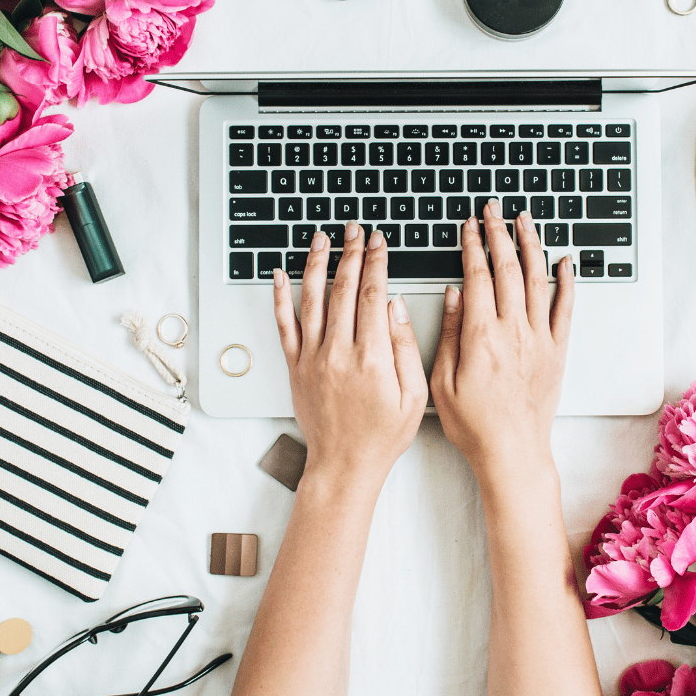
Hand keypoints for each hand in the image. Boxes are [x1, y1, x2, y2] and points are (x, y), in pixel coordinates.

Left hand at [274, 223, 427, 487]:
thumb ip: (405, 347)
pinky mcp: (296, 366)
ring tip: (321, 239)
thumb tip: (395, 307)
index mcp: (371, 357)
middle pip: (343, 289)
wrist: (344, 465)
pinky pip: (284, 325)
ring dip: (316, 264)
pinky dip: (280, 298)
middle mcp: (338, 352)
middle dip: (351, 254)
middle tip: (355, 231)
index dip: (376, 262)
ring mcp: (313, 358)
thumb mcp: (414, 396)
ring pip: (312, 299)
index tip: (378, 242)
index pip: (373, 295)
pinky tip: (281, 275)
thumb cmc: (382, 435)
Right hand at [430, 200, 573, 481]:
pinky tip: (564, 261)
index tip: (468, 226)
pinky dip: (566, 281)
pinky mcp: (557, 350)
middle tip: (493, 210)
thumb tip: (454, 294)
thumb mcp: (442, 381)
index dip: (472, 245)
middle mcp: (514, 331)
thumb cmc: (474, 424)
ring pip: (537, 280)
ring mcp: (539, 339)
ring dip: (531, 245)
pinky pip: (565, 308)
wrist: (512, 451)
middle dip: (499, 233)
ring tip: (524, 221)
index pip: (477, 276)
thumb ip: (449, 333)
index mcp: (482, 336)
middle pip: (507, 269)